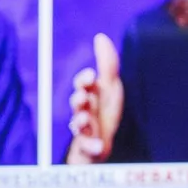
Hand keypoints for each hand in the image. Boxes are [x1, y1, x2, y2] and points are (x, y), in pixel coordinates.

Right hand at [65, 33, 123, 163]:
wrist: (100, 148)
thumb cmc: (103, 115)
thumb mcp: (110, 88)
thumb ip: (107, 64)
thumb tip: (100, 37)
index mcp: (90, 97)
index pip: (82, 85)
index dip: (84, 80)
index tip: (90, 77)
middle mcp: (84, 112)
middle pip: (77, 103)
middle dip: (79, 99)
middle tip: (83, 97)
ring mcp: (85, 131)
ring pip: (78, 125)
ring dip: (80, 121)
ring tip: (85, 119)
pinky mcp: (89, 150)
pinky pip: (88, 149)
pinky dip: (92, 147)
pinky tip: (99, 145)